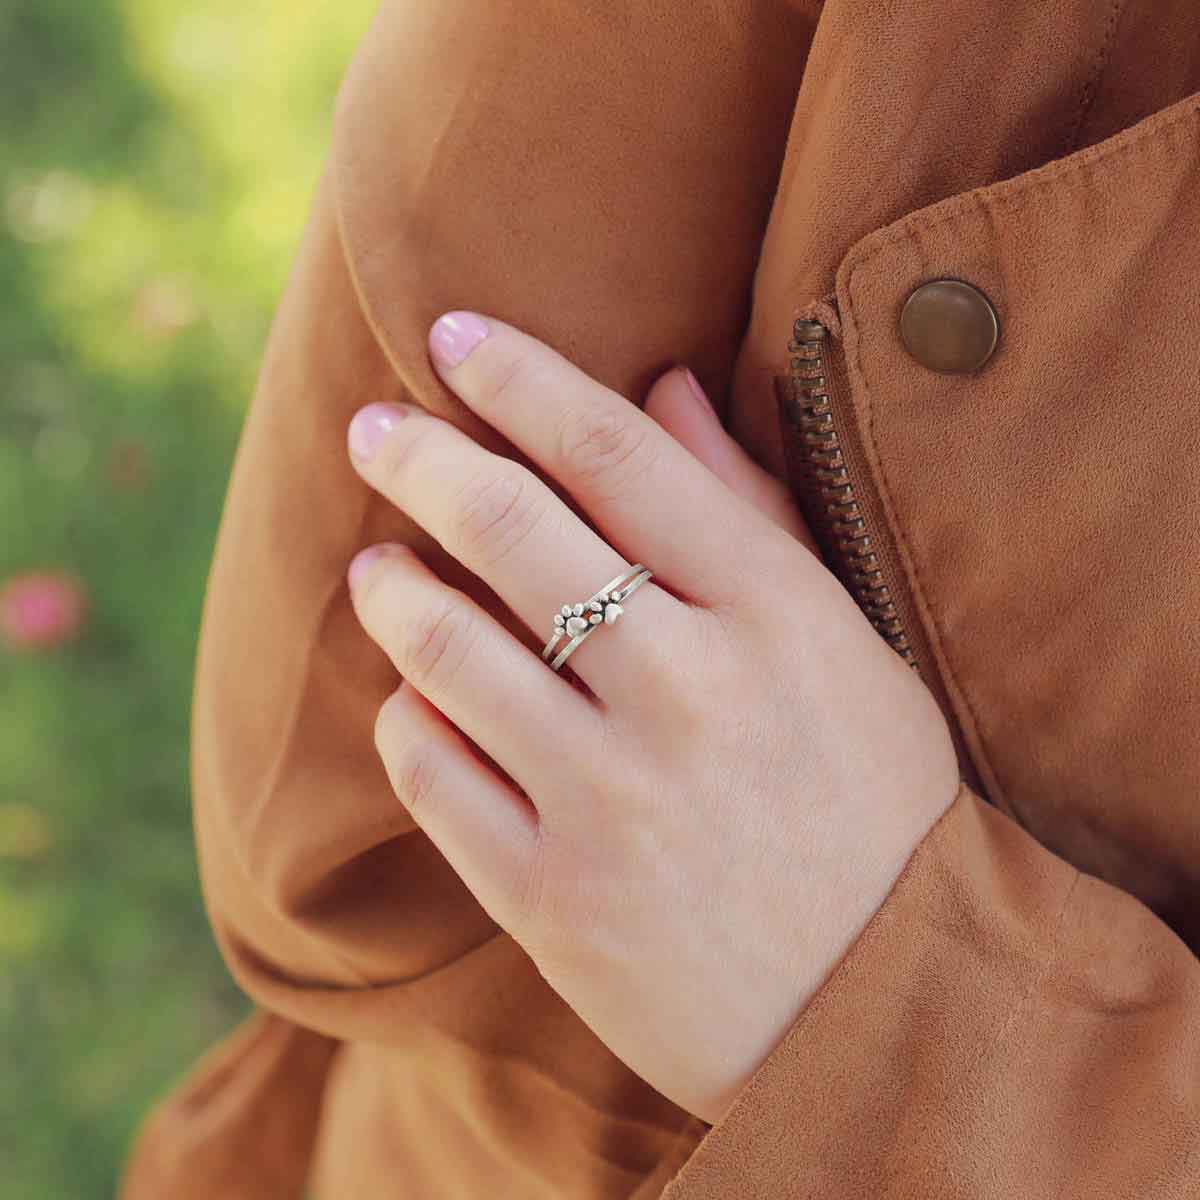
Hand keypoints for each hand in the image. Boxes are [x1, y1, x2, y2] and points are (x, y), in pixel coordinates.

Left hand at [344, 311, 958, 1123]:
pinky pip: (432, 774)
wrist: (881, 1003)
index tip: (453, 337)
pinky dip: (407, 717)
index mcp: (776, 616)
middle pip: (513, 531)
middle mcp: (688, 695)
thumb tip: (662, 385)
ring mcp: (612, 803)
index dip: (522, 380)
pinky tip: (414, 695)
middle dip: (423, 458)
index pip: (618, 458)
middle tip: (373, 427)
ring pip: (449, 649)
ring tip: (376, 563)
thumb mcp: (845, 644)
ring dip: (392, 587)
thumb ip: (751, 510)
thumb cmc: (872, 803)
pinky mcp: (552, 900)